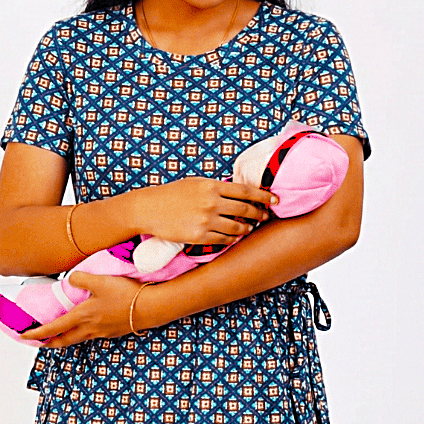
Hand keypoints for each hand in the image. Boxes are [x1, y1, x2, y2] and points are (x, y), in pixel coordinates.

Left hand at [20, 272, 149, 348]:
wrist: (151, 308)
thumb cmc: (126, 295)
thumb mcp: (100, 281)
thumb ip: (80, 278)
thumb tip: (70, 279)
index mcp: (82, 316)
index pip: (53, 328)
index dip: (37, 333)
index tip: (24, 336)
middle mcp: (90, 329)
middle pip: (64, 340)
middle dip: (49, 343)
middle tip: (39, 343)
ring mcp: (102, 332)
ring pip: (78, 339)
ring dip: (65, 339)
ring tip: (58, 336)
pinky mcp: (113, 332)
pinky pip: (91, 335)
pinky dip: (81, 334)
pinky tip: (85, 328)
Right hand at [137, 177, 275, 245]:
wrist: (148, 208)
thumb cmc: (171, 194)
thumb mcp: (195, 183)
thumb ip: (216, 188)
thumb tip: (236, 192)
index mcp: (212, 186)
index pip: (245, 191)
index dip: (263, 196)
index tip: (275, 199)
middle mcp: (211, 203)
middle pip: (245, 210)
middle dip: (259, 214)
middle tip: (266, 216)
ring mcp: (206, 220)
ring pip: (236, 228)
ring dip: (246, 229)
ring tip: (249, 229)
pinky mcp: (199, 236)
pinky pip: (223, 240)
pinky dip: (231, 240)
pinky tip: (234, 238)